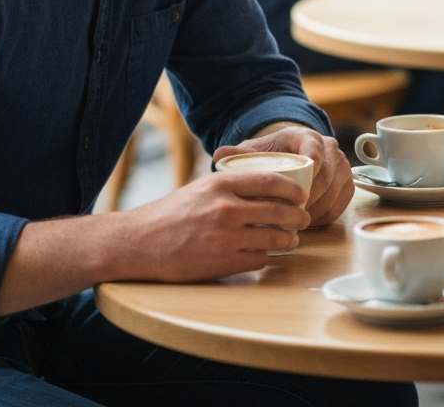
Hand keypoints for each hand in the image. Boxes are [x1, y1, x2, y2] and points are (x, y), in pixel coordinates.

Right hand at [125, 169, 311, 281]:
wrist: (139, 243)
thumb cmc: (171, 213)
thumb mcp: (202, 187)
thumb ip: (232, 184)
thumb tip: (267, 185)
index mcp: (222, 183)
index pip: (272, 180)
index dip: (293, 188)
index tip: (301, 193)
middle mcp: (226, 208)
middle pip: (280, 210)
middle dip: (299, 216)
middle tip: (304, 218)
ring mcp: (225, 237)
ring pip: (275, 237)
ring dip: (289, 239)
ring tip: (291, 238)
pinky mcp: (222, 263)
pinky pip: (259, 259)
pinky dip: (267, 257)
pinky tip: (268, 254)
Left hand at [213, 123, 353, 226]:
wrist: (291, 155)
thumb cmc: (271, 155)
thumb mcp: (256, 151)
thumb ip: (240, 154)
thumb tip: (220, 155)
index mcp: (306, 137)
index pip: (314, 148)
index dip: (313, 162)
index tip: (304, 179)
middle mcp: (329, 148)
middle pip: (326, 175)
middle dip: (309, 197)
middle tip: (289, 215)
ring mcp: (341, 167)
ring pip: (334, 192)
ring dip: (316, 210)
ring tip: (295, 223)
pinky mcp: (347, 184)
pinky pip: (339, 205)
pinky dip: (324, 216)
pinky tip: (308, 223)